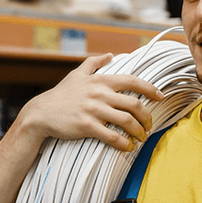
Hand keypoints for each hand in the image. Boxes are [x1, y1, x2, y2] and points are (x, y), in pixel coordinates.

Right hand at [18, 53, 164, 151]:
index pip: (132, 81)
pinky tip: (128, 147)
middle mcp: (99, 94)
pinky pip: (112, 136)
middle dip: (147, 117)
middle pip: (134, 104)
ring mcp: (93, 110)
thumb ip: (94, 63)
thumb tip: (110, 55)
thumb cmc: (61, 95)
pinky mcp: (87, 126)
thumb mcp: (76, 74)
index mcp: (100, 81)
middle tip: (149, 126)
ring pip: (126, 121)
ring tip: (141, 138)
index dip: (150, 89)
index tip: (160, 97)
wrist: (41, 113)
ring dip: (138, 132)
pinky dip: (124, 144)